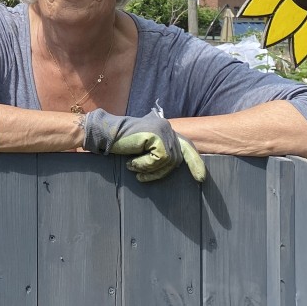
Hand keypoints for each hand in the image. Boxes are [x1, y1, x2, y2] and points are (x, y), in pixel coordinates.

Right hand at [82, 108, 206, 182]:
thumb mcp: (144, 148)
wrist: (105, 134)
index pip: (187, 146)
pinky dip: (145, 165)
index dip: (195, 162)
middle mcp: (167, 127)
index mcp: (165, 129)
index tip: (201, 178)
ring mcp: (162, 129)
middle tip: (144, 177)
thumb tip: (174, 165)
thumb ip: (159, 151)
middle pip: (177, 157)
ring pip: (168, 160)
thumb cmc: (121, 144)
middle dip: (162, 172)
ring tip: (134, 168)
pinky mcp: (155, 135)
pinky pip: (159, 158)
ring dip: (150, 169)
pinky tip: (132, 163)